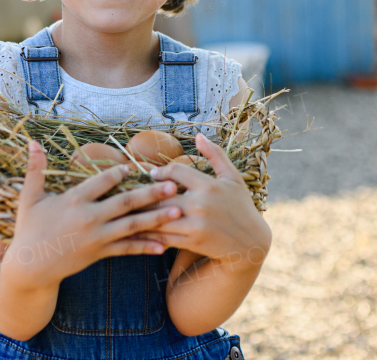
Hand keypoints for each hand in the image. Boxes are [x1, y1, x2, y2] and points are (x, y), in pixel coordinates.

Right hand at [0, 141, 182, 291]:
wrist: (29, 266)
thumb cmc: (29, 229)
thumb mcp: (29, 197)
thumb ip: (35, 169)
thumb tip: (32, 141)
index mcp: (74, 200)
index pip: (101, 182)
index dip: (118, 174)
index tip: (134, 168)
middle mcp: (89, 218)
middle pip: (125, 203)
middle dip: (150, 194)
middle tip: (172, 186)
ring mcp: (96, 237)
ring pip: (132, 226)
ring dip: (156, 219)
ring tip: (177, 212)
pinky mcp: (99, 253)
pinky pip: (126, 249)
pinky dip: (145, 247)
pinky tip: (162, 245)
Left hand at [137, 133, 270, 274]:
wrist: (252, 242)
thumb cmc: (241, 206)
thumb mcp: (232, 177)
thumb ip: (215, 155)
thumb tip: (199, 135)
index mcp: (209, 186)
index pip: (175, 172)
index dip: (160, 171)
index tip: (152, 174)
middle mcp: (200, 205)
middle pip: (161, 196)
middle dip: (142, 193)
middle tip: (126, 190)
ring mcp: (195, 225)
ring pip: (159, 218)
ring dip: (140, 214)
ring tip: (124, 209)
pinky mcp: (192, 242)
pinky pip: (164, 237)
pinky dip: (149, 233)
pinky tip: (138, 229)